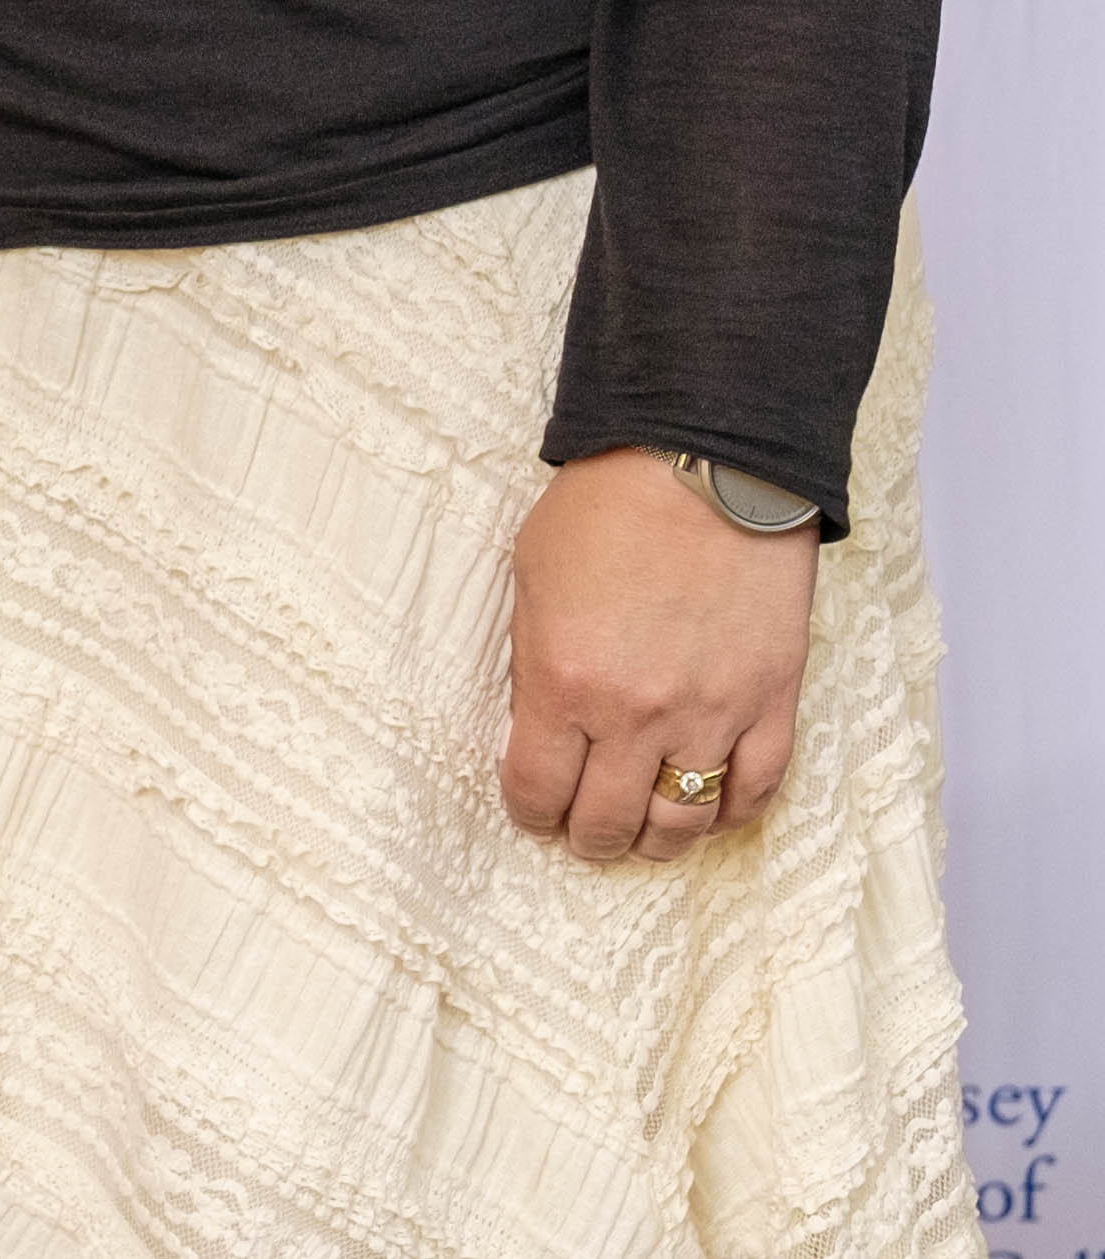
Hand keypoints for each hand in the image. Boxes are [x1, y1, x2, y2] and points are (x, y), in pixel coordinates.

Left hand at [501, 446, 815, 861]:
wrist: (704, 462)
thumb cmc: (605, 507)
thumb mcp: (531, 578)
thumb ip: (535, 661)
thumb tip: (540, 723)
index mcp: (563, 680)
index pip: (538, 788)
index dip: (530, 810)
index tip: (531, 809)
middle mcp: (637, 713)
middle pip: (610, 820)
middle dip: (589, 837)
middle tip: (584, 834)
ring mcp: (713, 713)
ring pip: (685, 821)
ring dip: (659, 840)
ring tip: (645, 836)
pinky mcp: (773, 701)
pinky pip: (757, 790)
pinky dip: (732, 813)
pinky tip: (710, 810)